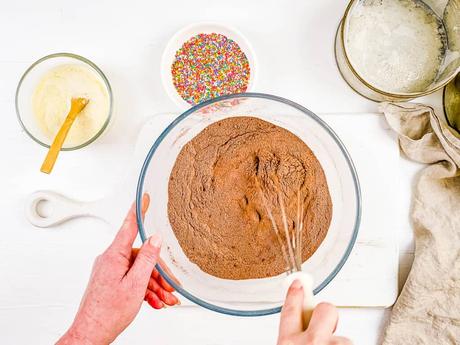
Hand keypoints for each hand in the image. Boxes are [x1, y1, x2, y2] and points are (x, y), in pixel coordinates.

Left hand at [57, 194, 178, 344]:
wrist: (91, 333)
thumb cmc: (107, 313)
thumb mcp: (135, 285)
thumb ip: (147, 259)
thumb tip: (155, 239)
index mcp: (114, 256)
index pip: (129, 226)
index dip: (138, 210)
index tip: (144, 197)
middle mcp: (111, 260)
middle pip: (141, 256)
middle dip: (158, 272)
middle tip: (171, 286)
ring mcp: (111, 271)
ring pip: (139, 270)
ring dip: (154, 285)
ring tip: (165, 299)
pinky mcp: (111, 281)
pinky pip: (133, 279)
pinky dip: (145, 290)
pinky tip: (154, 301)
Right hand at [277, 280, 350, 344]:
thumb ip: (294, 340)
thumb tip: (302, 330)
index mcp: (288, 343)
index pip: (290, 310)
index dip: (295, 295)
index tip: (298, 284)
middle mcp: (310, 342)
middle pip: (324, 308)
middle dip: (327, 312)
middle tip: (327, 325)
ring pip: (342, 335)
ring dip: (338, 344)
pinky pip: (351, 344)